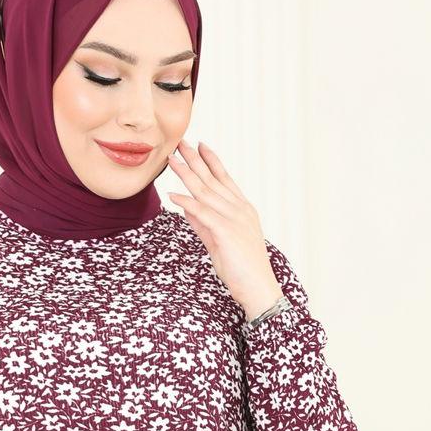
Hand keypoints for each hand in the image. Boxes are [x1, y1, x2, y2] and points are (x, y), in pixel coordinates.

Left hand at [166, 137, 284, 320]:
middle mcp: (239, 210)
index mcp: (242, 210)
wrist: (258, 288)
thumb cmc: (241, 269)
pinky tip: (173, 194)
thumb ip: (203, 224)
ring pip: (206, 192)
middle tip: (181, 143)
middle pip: (213, 180)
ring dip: (187, 175)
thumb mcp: (218, 242)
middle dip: (195, 160)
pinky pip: (203, 214)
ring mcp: (234, 220)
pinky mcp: (226, 234)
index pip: (225, 179)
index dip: (212, 161)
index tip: (200, 145)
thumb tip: (186, 208)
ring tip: (172, 160)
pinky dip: (187, 203)